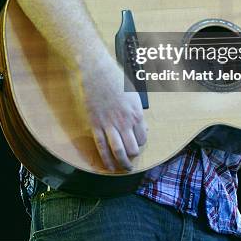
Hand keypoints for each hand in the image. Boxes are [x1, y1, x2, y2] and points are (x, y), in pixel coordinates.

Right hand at [79, 57, 146, 171]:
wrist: (97, 71)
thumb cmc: (116, 80)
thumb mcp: (134, 95)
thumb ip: (138, 113)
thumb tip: (143, 127)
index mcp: (136, 113)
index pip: (143, 137)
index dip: (140, 143)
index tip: (136, 144)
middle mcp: (125, 121)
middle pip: (133, 147)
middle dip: (133, 156)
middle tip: (131, 161)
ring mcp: (110, 124)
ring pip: (118, 151)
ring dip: (122, 163)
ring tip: (124, 169)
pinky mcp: (96, 124)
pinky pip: (102, 146)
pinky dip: (106, 159)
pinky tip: (109, 166)